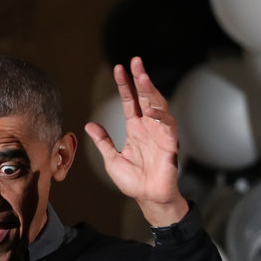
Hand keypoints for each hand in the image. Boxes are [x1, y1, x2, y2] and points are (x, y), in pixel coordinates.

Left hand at [84, 57, 186, 226]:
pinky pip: (168, 125)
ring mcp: (160, 133)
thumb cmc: (134, 182)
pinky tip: (151, 109)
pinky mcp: (170, 143)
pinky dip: (161, 116)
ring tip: (142, 77)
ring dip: (151, 91)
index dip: (125, 85)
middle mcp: (148, 127)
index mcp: (135, 128)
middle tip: (135, 62)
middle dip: (140, 79)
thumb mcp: (112, 159)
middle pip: (145, 97)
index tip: (119, 68)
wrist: (148, 198)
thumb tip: (90, 125)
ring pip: (158, 105)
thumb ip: (103, 141)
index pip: (130, 100)